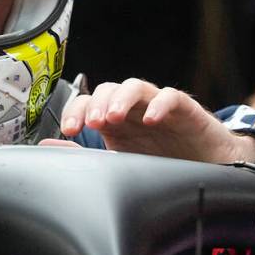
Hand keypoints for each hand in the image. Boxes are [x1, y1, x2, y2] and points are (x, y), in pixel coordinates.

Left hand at [50, 78, 254, 162]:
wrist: (209, 168)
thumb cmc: (164, 162)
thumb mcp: (121, 162)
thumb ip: (84, 154)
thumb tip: (46, 146)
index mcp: (114, 120)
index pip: (88, 103)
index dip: (76, 111)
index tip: (71, 130)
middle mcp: (133, 108)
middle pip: (108, 89)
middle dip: (96, 104)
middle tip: (92, 123)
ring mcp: (157, 106)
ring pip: (135, 86)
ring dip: (121, 98)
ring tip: (113, 117)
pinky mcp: (184, 110)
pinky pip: (171, 97)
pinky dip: (159, 104)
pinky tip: (151, 119)